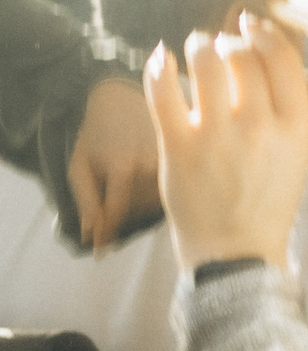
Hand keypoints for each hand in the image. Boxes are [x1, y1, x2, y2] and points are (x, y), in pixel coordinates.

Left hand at [69, 78, 161, 247]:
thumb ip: (86, 202)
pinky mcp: (185, 157)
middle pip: (139, 213)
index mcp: (124, 168)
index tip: (99, 252)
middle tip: (110, 219)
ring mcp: (173, 161)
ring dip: (142, 210)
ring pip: (158, 204)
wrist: (121, 98)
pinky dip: (158, 196)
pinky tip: (147, 187)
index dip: (106, 235)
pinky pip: (173, 190)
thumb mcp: (79, 166)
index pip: (116, 215)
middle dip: (122, 221)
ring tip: (129, 198)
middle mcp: (152, 166)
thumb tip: (92, 237)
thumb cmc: (95, 134)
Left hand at [146, 15, 307, 273]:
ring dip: (198, 46)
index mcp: (297, 127)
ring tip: (193, 48)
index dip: (265, 33)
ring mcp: (218, 136)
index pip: (284, 60)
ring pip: (207, 64)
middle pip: (243, 56)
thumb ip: (284, 109)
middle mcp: (260, 126)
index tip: (250, 25)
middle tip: (218, 43)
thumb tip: (261, 56)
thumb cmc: (267, 202)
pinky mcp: (179, 149)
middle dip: (228, 41)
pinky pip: (164, 94)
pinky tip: (159, 57)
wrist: (236, 254)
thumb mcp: (296, 153)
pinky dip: (159, 68)